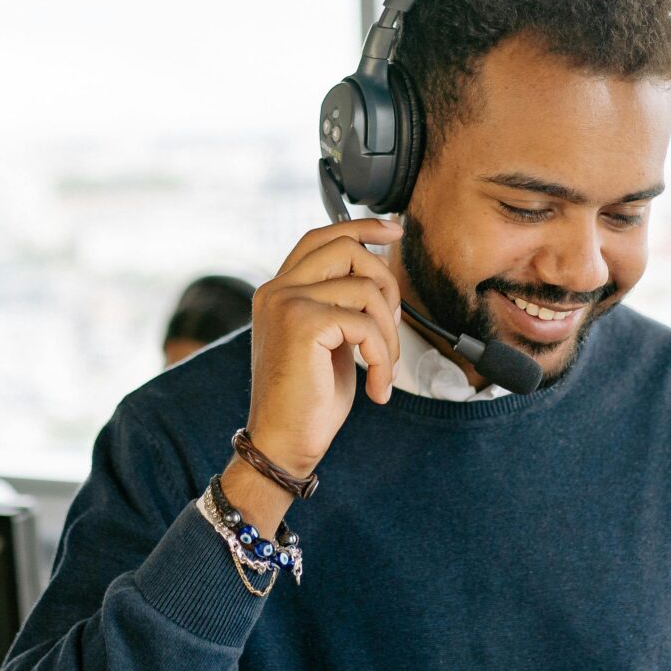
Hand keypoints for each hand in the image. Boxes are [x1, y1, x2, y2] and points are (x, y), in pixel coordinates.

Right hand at [244, 218, 404, 476]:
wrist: (283, 443)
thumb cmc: (308, 400)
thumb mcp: (328, 340)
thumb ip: (340, 303)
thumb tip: (375, 271)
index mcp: (279, 290)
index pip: (321, 237)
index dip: (360, 226)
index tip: (394, 231)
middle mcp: (277, 290)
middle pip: (348, 249)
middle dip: (386, 284)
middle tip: (392, 329)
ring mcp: (287, 304)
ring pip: (366, 288)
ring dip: (390, 333)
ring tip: (384, 368)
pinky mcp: (304, 324)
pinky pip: (367, 324)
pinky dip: (383, 357)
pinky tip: (376, 387)